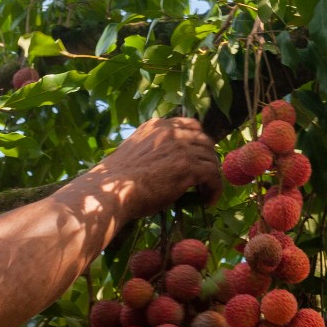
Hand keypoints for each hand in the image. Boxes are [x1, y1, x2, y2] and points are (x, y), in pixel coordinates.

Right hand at [93, 116, 221, 219]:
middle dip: (207, 159)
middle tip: (205, 178)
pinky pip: (212, 175)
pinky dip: (215, 189)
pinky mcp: (188, 166)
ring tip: (206, 192)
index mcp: (156, 126)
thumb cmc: (116, 180)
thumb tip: (165, 163)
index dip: (198, 142)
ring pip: (211, 158)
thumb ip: (152, 149)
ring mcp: (180, 147)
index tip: (198, 157)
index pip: (189, 125)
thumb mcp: (133, 153)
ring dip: (211, 176)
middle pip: (204, 140)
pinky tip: (208, 201)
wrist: (111, 191)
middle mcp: (171, 131)